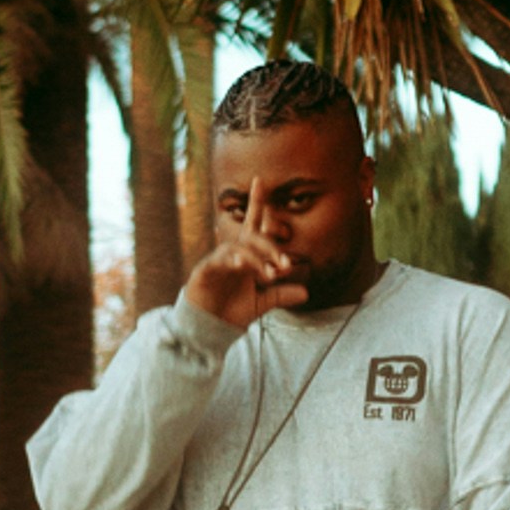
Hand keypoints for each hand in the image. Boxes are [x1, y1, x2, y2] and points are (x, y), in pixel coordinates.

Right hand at [182, 178, 308, 329]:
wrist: (208, 329)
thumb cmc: (231, 310)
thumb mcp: (261, 304)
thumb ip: (281, 295)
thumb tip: (306, 292)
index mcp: (245, 256)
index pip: (252, 225)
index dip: (256, 203)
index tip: (260, 180)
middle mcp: (231, 254)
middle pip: (250, 237)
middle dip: (269, 247)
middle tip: (285, 264)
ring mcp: (217, 262)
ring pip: (237, 249)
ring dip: (256, 260)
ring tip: (270, 275)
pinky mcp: (204, 273)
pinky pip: (217, 262)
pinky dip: (229, 261)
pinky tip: (239, 264)